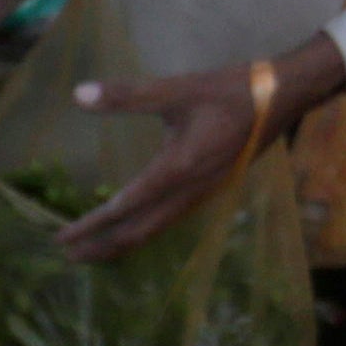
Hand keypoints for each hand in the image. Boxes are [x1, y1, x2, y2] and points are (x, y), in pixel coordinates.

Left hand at [52, 57, 296, 260]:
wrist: (284, 97)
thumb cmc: (231, 91)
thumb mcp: (177, 89)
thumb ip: (127, 95)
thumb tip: (79, 94)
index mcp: (178, 169)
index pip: (124, 207)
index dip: (91, 225)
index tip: (62, 238)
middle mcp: (189, 191)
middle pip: (139, 232)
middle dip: (102, 246)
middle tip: (68, 257)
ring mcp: (202, 194)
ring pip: (156, 230)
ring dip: (122, 243)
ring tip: (93, 251)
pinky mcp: (209, 190)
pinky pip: (169, 221)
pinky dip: (144, 231)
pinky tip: (132, 229)